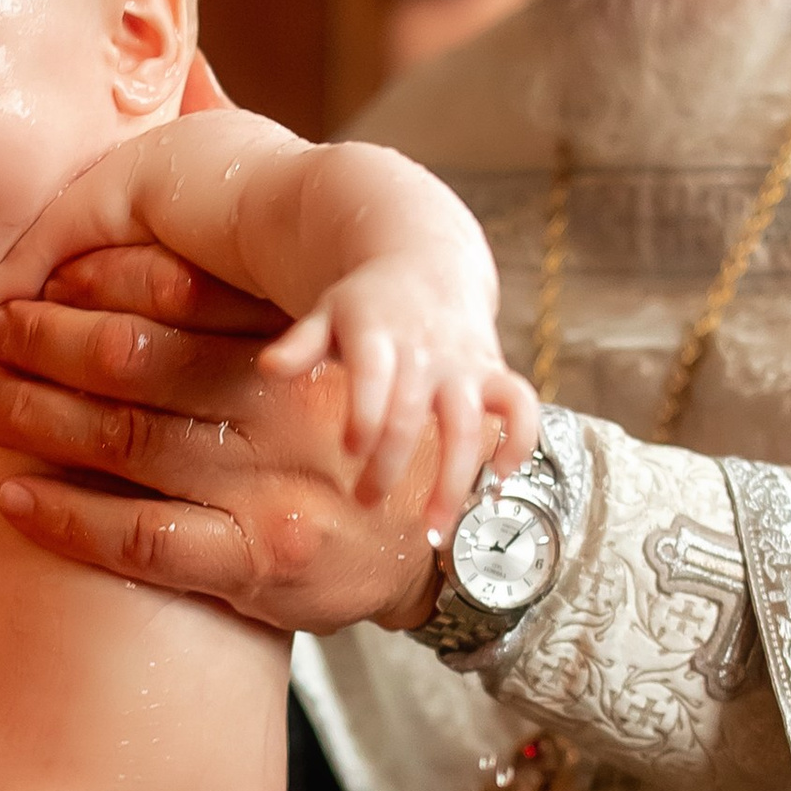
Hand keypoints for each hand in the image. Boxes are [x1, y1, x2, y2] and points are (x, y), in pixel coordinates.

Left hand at [0, 245, 447, 635]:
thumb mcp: (327, 362)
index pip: (183, 292)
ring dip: (36, 416)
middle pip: (138, 361)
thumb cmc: (353, 445)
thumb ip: (251, 317)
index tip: (49, 275)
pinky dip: (67, 518)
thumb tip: (156, 231)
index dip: (103, 278)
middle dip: (49, 340)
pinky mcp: (257, 566)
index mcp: (299, 348)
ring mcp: (269, 491)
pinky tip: (14, 498)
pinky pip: (140, 539)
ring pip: (126, 441)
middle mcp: (283, 411)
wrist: (444, 551)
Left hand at [259, 256, 537, 519]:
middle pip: (413, 415)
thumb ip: (300, 343)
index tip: (351, 453)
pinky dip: (520, 439)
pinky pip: (520, 406)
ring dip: (455, 480)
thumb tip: (269, 367)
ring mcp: (465, 365)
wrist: (428, 262)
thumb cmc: (366, 304)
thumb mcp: (327, 313)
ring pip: (469, 426)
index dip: (365, 418)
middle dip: (390, 465)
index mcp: (379, 336)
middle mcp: (426, 352)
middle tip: (365, 502)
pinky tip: (502, 477)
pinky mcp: (495, 373)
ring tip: (432, 529)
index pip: (374, 377)